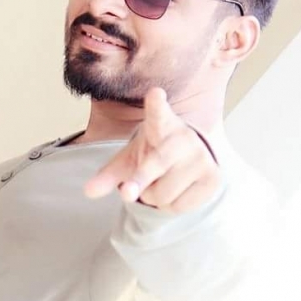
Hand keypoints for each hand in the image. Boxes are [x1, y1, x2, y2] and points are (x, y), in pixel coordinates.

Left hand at [83, 87, 221, 212]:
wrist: (187, 160)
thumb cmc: (152, 155)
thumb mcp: (127, 161)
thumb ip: (108, 175)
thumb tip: (87, 191)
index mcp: (160, 125)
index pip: (157, 112)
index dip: (156, 104)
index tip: (155, 93)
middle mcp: (183, 137)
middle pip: (154, 165)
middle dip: (137, 182)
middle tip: (126, 192)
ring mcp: (201, 157)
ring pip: (162, 194)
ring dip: (152, 197)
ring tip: (158, 183)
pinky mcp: (213, 178)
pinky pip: (178, 206)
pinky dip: (168, 207)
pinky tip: (174, 192)